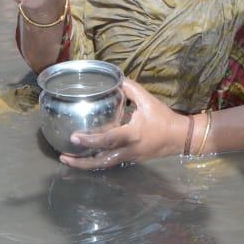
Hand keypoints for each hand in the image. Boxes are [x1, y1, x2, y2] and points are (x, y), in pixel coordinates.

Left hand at [60, 78, 187, 169]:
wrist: (180, 137)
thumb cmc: (164, 118)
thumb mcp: (148, 100)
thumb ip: (131, 89)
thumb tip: (117, 78)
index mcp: (131, 134)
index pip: (107, 140)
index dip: (90, 140)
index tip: (74, 137)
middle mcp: (128, 149)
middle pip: (101, 161)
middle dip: (81, 162)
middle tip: (63, 157)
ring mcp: (130, 157)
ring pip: (105, 165)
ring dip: (87, 164)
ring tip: (70, 159)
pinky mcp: (132, 159)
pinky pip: (111, 162)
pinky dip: (98, 160)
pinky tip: (89, 155)